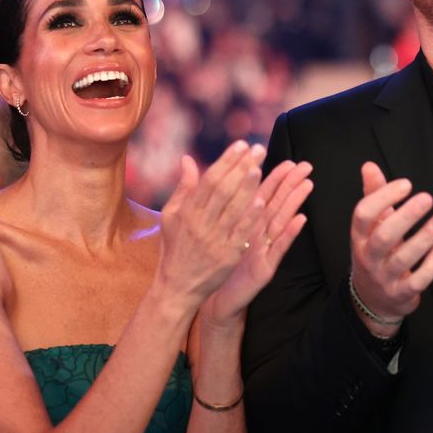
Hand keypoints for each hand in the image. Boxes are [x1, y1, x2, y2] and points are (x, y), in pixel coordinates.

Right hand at [157, 140, 267, 305]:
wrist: (177, 287)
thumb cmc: (176, 248)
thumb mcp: (171, 217)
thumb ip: (183, 187)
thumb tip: (187, 159)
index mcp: (187, 212)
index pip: (209, 180)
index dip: (226, 161)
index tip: (241, 145)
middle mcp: (199, 224)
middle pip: (223, 190)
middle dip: (240, 167)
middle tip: (258, 149)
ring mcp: (213, 241)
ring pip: (232, 209)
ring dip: (247, 187)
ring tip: (259, 167)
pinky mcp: (226, 257)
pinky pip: (240, 234)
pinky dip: (250, 218)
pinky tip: (261, 202)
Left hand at [201, 159, 313, 327]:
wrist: (217, 298)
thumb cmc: (220, 265)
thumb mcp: (222, 234)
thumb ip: (224, 209)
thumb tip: (224, 183)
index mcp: (247, 223)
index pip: (262, 195)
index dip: (275, 177)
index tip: (287, 160)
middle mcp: (259, 234)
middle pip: (276, 204)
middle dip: (291, 184)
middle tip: (306, 165)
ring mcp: (265, 250)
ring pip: (281, 221)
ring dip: (295, 203)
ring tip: (307, 184)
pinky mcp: (266, 268)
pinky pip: (279, 248)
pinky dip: (290, 234)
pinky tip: (301, 220)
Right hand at [349, 162, 432, 334]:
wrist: (374, 299)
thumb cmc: (376, 254)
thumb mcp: (371, 227)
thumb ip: (373, 196)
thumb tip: (369, 166)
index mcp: (359, 237)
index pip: (363, 214)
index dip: (383, 197)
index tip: (406, 184)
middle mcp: (368, 257)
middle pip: (384, 236)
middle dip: (406, 216)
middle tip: (427, 198)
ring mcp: (384, 277)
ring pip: (403, 258)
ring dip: (424, 238)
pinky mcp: (401, 294)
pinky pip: (416, 281)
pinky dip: (430, 266)